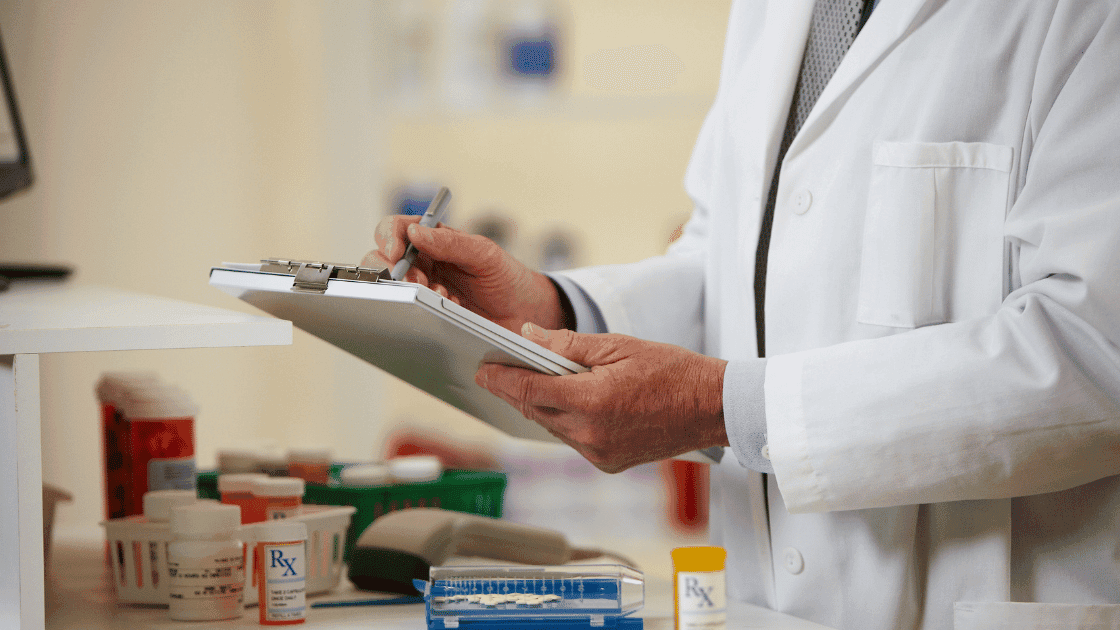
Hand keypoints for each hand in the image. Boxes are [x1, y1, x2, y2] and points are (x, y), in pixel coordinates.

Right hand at [361, 215, 566, 332]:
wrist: (525, 314)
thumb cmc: (507, 278)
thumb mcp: (485, 254)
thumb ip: (453, 242)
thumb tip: (416, 233)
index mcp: (433, 241)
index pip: (396, 229)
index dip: (388, 238)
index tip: (397, 253)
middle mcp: (422, 263)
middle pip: (381, 260)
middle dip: (393, 272)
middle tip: (417, 283)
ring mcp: (422, 290)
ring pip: (392, 289)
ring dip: (411, 293)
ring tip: (443, 297)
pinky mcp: (427, 316)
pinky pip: (410, 313)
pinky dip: (426, 311)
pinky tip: (452, 309)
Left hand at [475, 323, 728, 472]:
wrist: (710, 407)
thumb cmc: (672, 371)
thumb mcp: (617, 345)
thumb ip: (568, 344)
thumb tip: (528, 337)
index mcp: (591, 401)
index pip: (529, 389)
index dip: (500, 378)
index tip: (483, 369)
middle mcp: (590, 434)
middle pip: (534, 409)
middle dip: (515, 389)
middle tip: (499, 369)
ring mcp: (598, 454)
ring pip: (551, 426)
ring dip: (540, 404)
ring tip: (534, 379)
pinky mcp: (607, 463)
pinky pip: (572, 439)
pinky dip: (564, 419)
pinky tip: (568, 401)